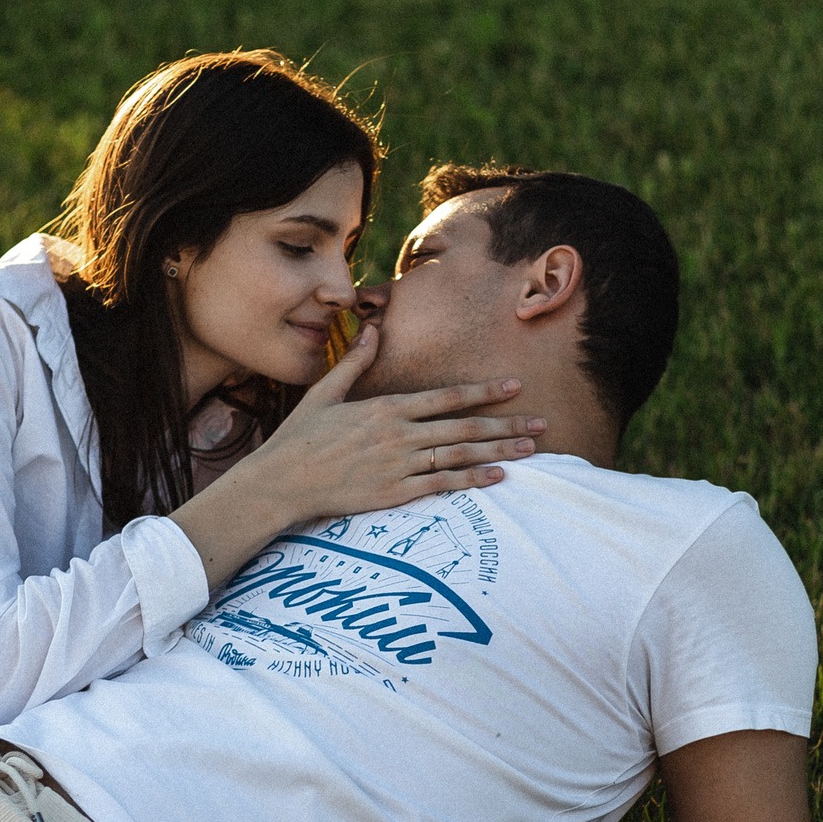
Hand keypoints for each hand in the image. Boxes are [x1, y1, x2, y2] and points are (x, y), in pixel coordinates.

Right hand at [229, 323, 542, 522]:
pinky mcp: (394, 494)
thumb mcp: (325, 393)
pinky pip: (441, 484)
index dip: (483, 391)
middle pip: (464, 426)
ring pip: (459, 455)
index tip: (513, 385)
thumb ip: (355, 362)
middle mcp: (398, 435)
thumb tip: (372, 328)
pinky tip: (498, 476)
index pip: (446, 397)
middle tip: (541, 421)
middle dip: (506, 423)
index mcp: (385, 408)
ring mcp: (398, 466)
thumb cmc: (300, 437)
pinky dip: (471, 480)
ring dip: (498, 451)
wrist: (281, 481)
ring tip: (531, 448)